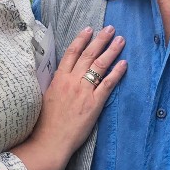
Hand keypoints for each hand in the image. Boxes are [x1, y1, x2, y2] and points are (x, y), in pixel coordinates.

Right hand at [12, 26, 126, 169]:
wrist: (49, 141)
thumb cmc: (44, 123)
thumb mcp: (45, 96)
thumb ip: (55, 83)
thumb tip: (60, 74)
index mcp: (58, 78)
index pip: (71, 52)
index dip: (81, 39)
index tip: (89, 29)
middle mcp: (72, 81)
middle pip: (89, 54)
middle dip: (101, 39)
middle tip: (110, 29)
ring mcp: (84, 91)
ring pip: (100, 65)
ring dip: (111, 50)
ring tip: (120, 40)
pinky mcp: (94, 103)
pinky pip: (108, 83)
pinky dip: (117, 72)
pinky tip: (124, 63)